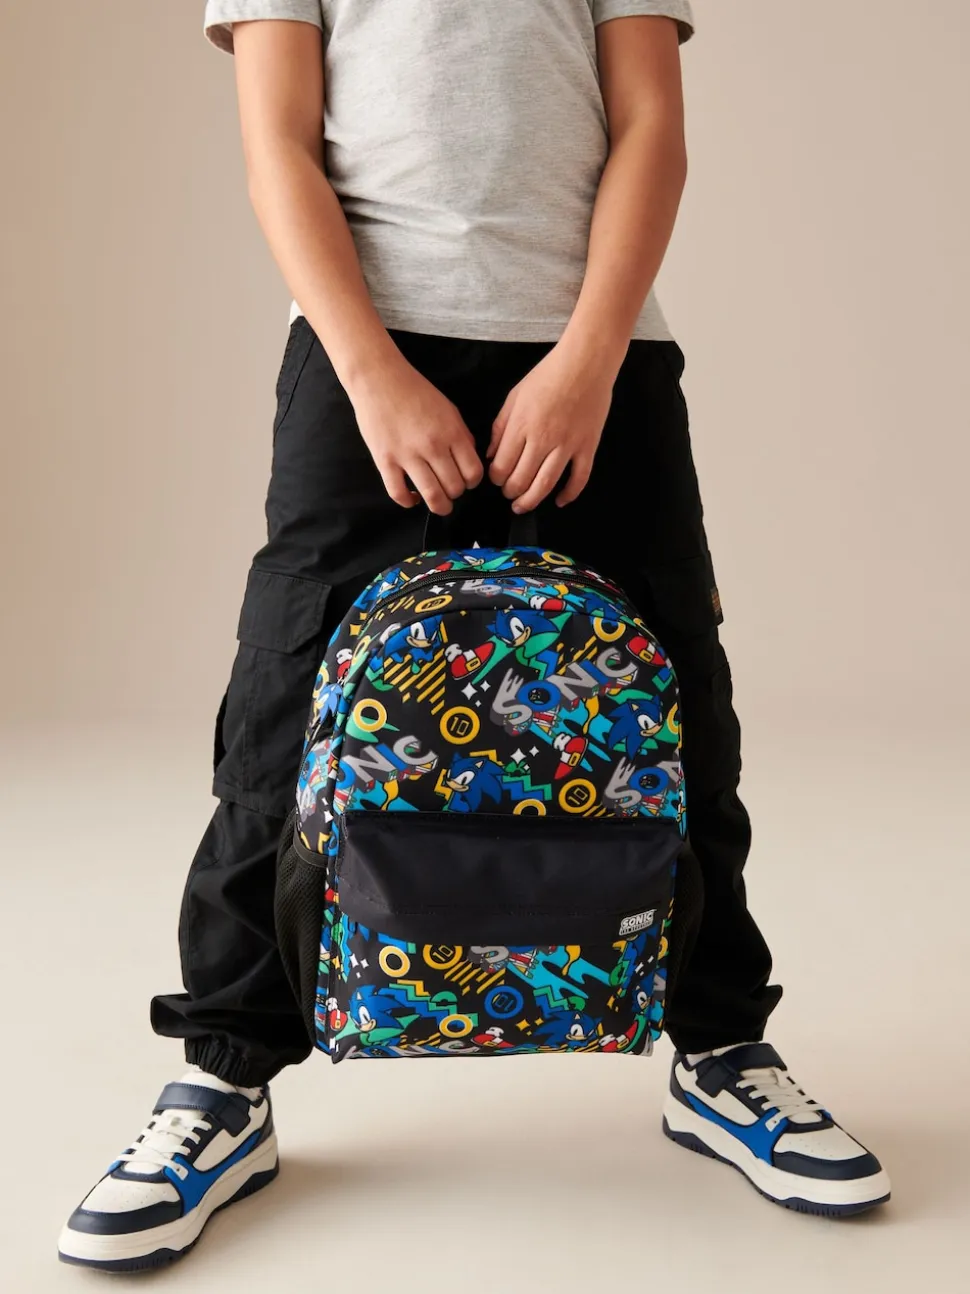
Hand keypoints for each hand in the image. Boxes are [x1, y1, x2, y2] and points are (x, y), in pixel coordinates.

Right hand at [351, 359, 482, 514]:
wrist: (380, 380)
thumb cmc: (416, 392)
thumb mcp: (449, 410)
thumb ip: (461, 436)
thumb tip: (469, 461)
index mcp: (452, 433)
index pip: (473, 472)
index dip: (472, 481)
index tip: (466, 480)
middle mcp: (432, 447)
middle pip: (454, 487)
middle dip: (456, 494)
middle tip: (450, 489)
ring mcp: (407, 455)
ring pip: (432, 495)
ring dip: (439, 506)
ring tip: (438, 504)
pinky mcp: (385, 461)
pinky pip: (398, 493)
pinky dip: (409, 502)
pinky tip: (413, 498)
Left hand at [487, 343, 614, 512]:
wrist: (585, 363)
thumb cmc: (548, 375)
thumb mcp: (514, 396)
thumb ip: (500, 427)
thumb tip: (492, 455)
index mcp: (522, 425)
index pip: (502, 466)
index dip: (496, 479)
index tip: (496, 479)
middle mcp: (543, 439)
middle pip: (521, 479)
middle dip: (510, 492)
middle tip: (509, 494)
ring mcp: (567, 445)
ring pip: (546, 484)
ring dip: (531, 500)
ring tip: (523, 505)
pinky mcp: (588, 447)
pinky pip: (579, 478)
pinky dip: (568, 494)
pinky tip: (559, 501)